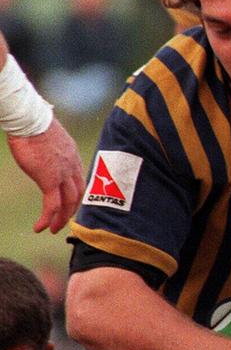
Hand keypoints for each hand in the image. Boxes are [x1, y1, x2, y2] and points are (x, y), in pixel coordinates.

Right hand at [8, 118, 84, 232]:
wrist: (31, 119)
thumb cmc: (34, 124)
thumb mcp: (49, 139)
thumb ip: (51, 150)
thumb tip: (44, 150)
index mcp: (73, 157)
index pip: (80, 181)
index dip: (76, 195)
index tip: (70, 204)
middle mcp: (72, 167)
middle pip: (77, 195)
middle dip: (71, 210)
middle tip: (62, 222)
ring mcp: (62, 175)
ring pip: (67, 203)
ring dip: (60, 219)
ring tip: (52, 229)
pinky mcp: (49, 180)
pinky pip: (52, 205)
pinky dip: (48, 218)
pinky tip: (40, 227)